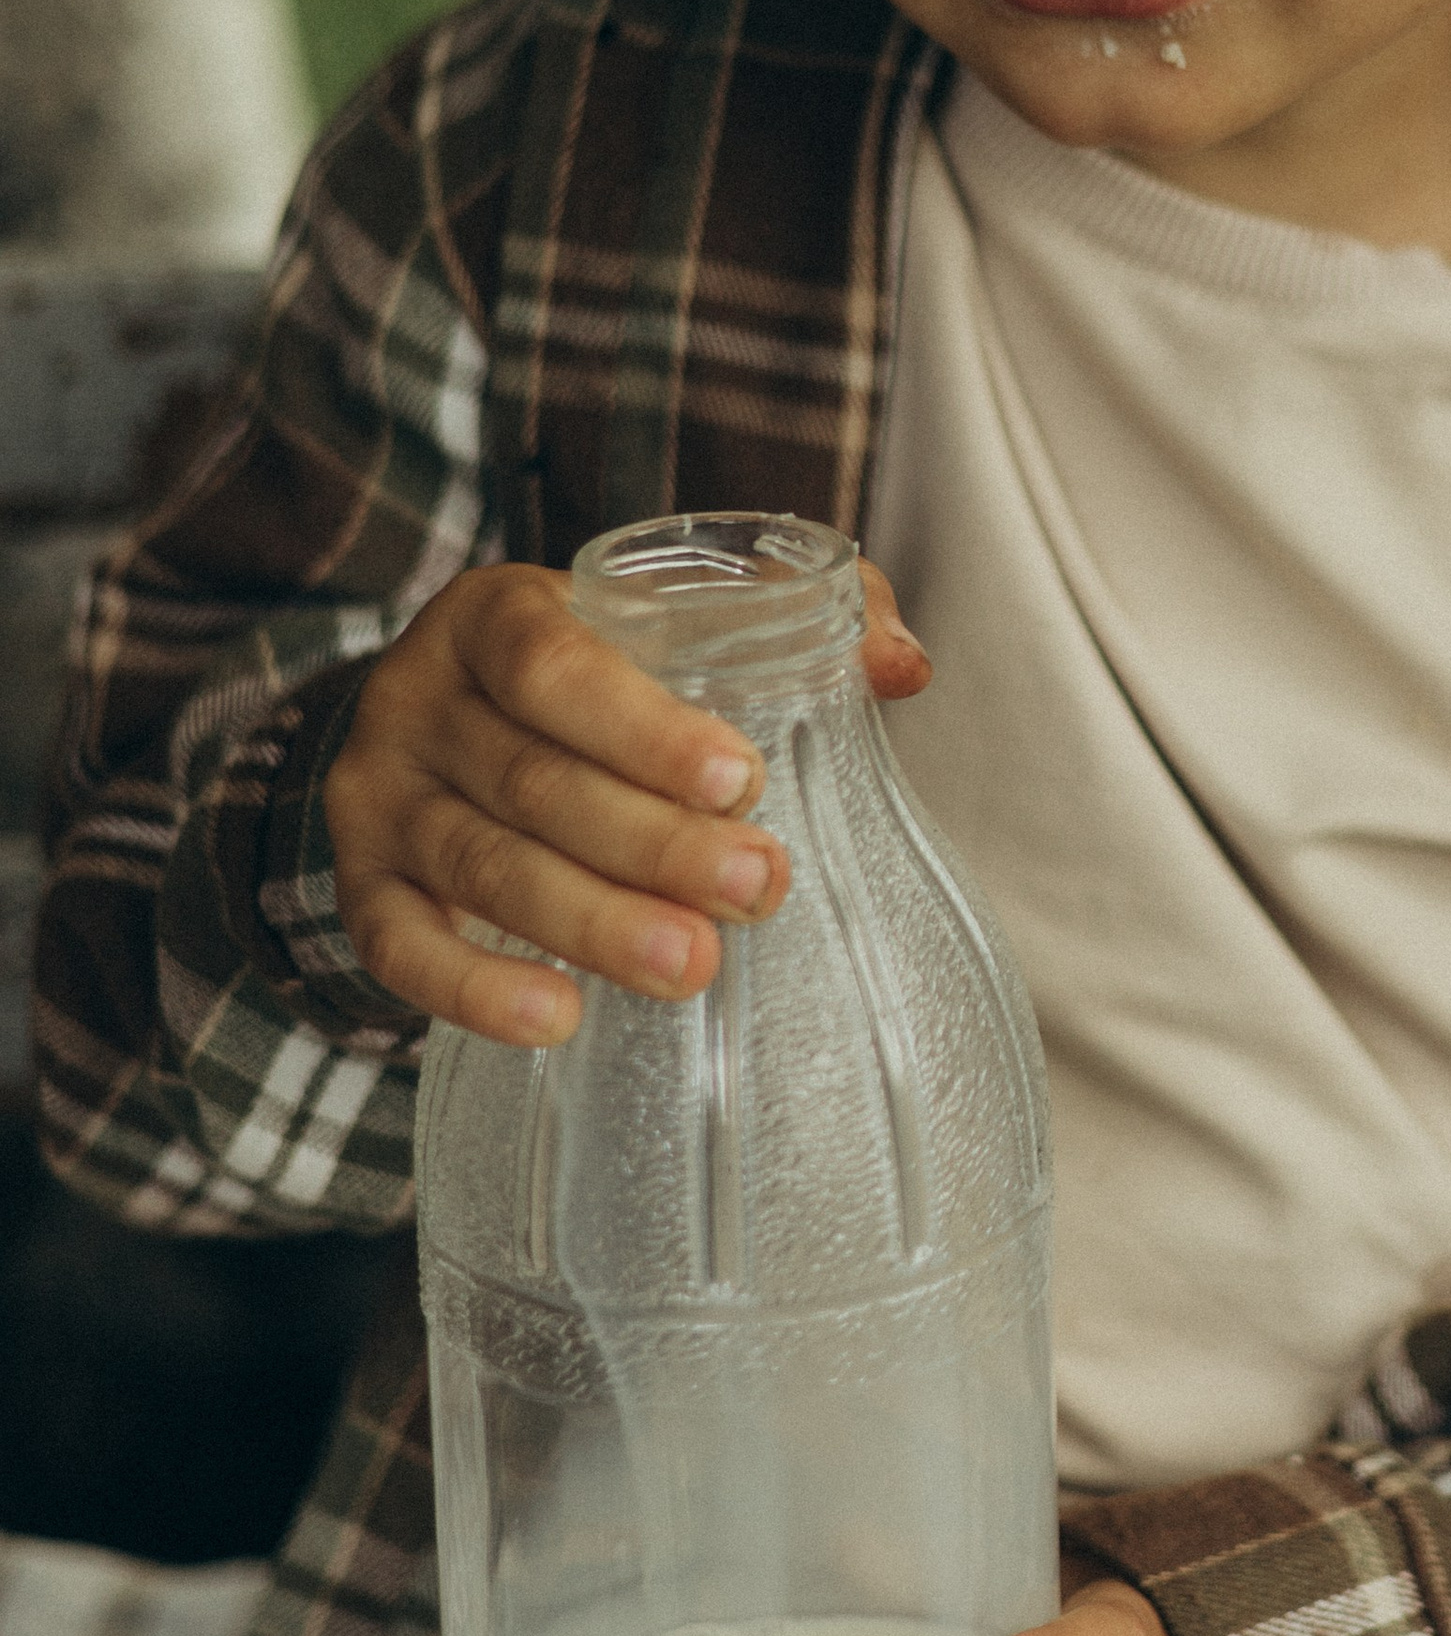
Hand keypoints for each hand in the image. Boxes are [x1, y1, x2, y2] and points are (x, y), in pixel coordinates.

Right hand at [322, 556, 927, 1041]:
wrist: (444, 718)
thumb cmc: (596, 669)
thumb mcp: (671, 617)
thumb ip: (797, 617)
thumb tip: (904, 667)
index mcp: (494, 615)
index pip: (553, 662)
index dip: (643, 727)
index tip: (742, 779)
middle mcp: (419, 699)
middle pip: (533, 780)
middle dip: (653, 843)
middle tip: (759, 887)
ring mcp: (379, 797)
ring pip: (483, 867)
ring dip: (591, 922)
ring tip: (693, 965)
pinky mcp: (360, 885)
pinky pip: (398, 946)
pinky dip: (472, 991)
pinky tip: (556, 1020)